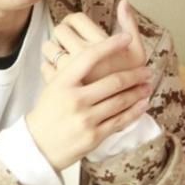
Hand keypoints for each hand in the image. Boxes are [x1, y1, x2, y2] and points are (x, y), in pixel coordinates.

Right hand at [26, 32, 152, 171]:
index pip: (89, 57)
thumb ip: (70, 71)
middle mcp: (75, 100)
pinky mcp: (94, 136)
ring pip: (121, 101)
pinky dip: (135, 111)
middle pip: (113, 81)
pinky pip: (120, 121)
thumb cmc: (47, 113)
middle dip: (135, 74)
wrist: (38, 146)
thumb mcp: (53, 87)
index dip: (110, 45)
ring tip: (147, 85)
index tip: (125, 38)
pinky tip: (143, 104)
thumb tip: (92, 50)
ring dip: (138, 92)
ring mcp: (85, 119)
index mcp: (62, 83)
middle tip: (146, 70)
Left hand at [41, 0, 146, 85]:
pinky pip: (45, 66)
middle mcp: (79, 58)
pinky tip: (60, 71)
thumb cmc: (129, 82)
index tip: (78, 26)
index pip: (75, 18)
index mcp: (98, 47)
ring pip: (48, 48)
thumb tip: (123, 2)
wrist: (117, 117)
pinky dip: (49, 65)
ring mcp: (65, 74)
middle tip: (70, 39)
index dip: (74, 20)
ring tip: (64, 54)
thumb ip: (130, 26)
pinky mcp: (55, 88)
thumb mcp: (136, 55)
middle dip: (64, 33)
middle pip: (59, 30)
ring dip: (54, 48)